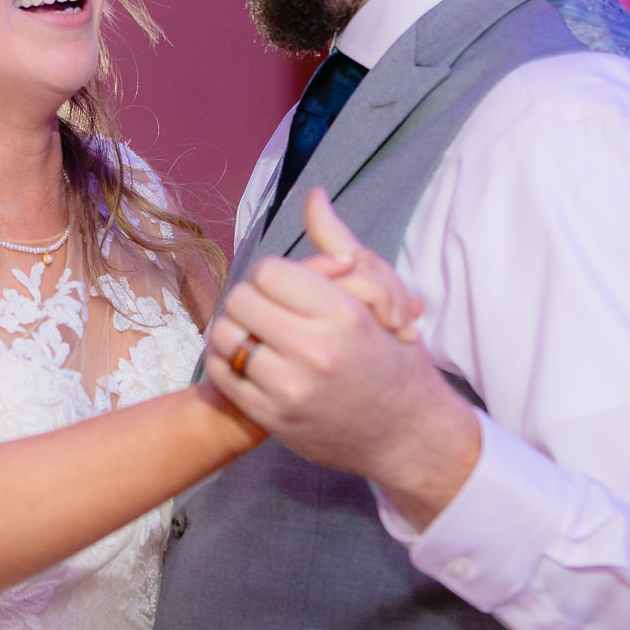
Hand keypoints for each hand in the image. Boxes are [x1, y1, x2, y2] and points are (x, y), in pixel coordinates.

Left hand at [206, 191, 479, 527]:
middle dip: (253, 299)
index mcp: (345, 315)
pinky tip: (251, 361)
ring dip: (235, 329)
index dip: (275, 275)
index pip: (270, 271)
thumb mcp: (379, 298)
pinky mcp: (273, 420)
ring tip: (258, 334)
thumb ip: (337, 245)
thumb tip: (313, 195)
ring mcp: (292, 390)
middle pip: (242, 299)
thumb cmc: (392, 358)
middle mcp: (317, 352)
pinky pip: (222, 374)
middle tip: (270, 311)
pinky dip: (227, 361)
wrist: (406, 435)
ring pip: (225, 335)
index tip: (289, 290)